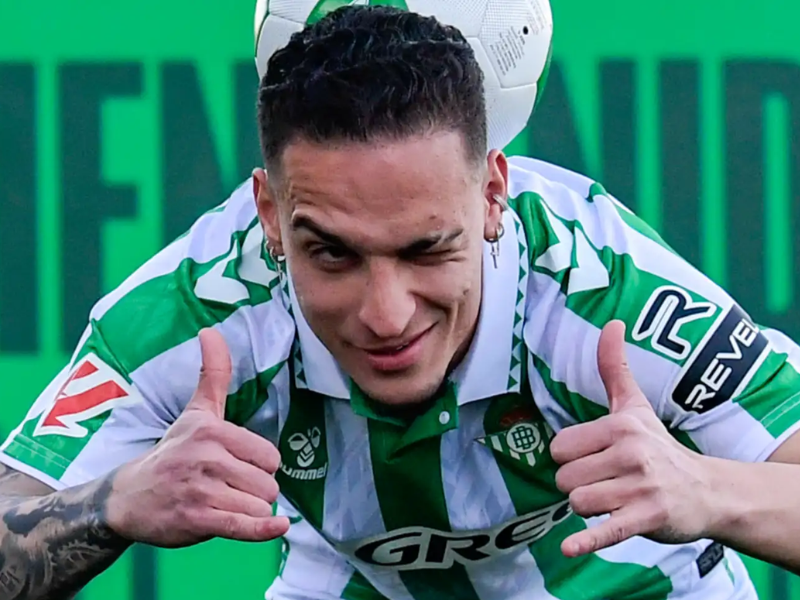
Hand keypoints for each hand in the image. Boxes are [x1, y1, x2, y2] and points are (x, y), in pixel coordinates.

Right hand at [106, 329, 289, 547]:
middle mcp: (207, 458)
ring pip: (260, 507)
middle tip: (229, 490)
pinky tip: (276, 527)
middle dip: (257, 493)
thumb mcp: (196, 412)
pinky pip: (245, 526)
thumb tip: (211, 330)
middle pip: (269, 484)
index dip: (261, 467)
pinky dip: (263, 530)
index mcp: (212, 431)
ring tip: (224, 506)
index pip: (269, 456)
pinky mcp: (197, 520)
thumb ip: (213, 373)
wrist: (128, 497)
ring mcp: (201, 491)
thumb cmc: (172, 451)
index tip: (239, 467)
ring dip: (250, 513)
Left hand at [550, 321, 712, 556]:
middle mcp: (630, 453)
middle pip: (565, 478)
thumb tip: (611, 322)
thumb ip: (614, 367)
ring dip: (589, 509)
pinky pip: (605, 531)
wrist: (707, 491)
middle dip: (578, 485)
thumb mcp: (635, 405)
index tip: (595, 459)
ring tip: (614, 501)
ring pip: (578, 502)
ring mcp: (639, 487)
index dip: (571, 458)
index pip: (559, 447)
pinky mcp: (646, 518)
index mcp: (620, 426)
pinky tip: (570, 547)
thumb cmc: (659, 446)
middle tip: (606, 483)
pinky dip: (587, 541)